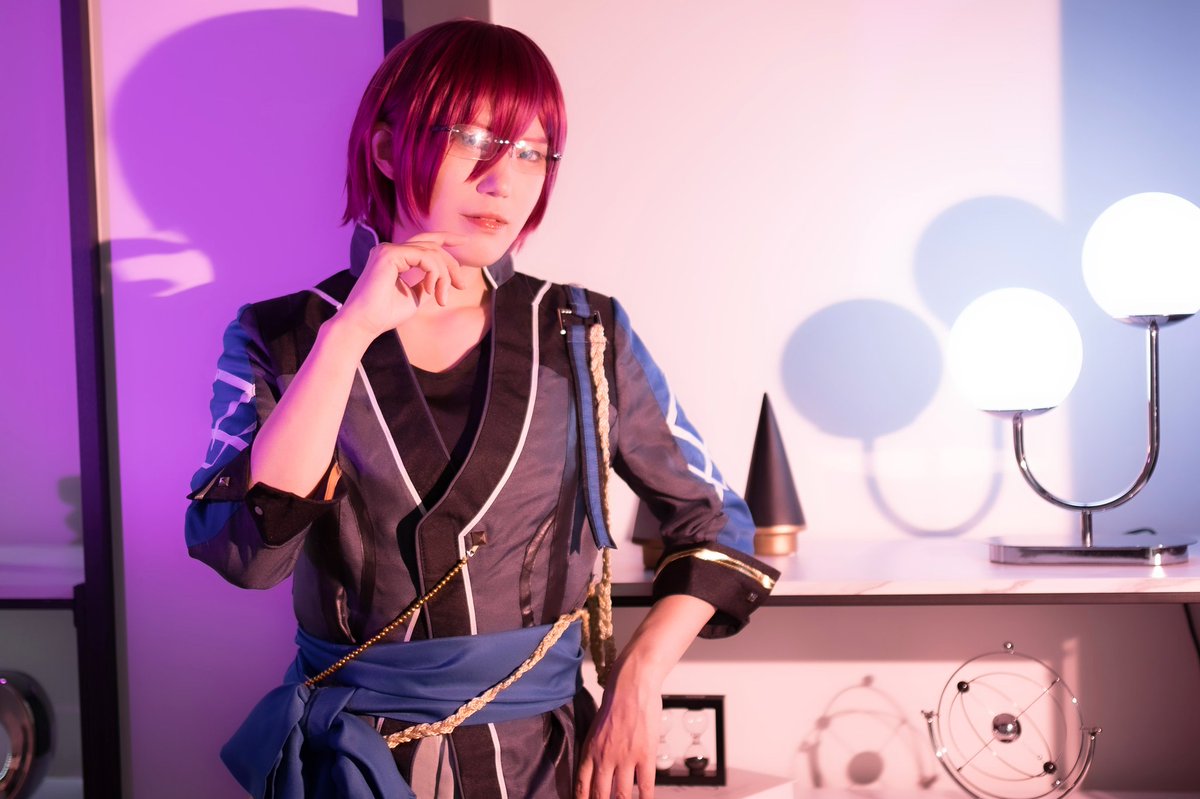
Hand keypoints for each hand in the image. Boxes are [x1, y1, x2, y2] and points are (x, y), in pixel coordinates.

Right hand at [336, 232, 466, 341]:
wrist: (364, 324)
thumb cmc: (385, 314)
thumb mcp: (414, 296)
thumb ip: (426, 283)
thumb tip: (442, 277)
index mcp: (394, 257)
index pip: (425, 242)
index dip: (446, 238)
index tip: (464, 242)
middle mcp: (390, 250)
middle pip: (432, 245)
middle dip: (451, 264)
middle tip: (461, 285)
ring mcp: (388, 249)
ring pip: (431, 252)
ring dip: (444, 275)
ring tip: (442, 297)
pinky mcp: (389, 254)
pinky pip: (425, 257)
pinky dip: (435, 274)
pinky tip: (432, 290)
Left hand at [576, 665, 659, 798]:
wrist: (632, 685)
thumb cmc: (615, 702)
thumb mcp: (596, 728)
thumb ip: (596, 749)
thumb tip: (598, 769)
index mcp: (590, 750)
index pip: (582, 786)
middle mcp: (604, 758)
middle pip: (599, 795)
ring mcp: (625, 758)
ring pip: (621, 795)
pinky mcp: (645, 755)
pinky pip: (644, 786)